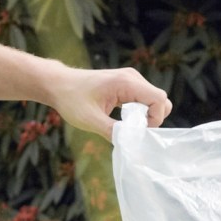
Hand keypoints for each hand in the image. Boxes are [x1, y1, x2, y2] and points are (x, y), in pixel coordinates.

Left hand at [47, 64, 170, 136]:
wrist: (59, 84)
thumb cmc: (71, 99)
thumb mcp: (90, 120)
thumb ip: (112, 131)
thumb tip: (130, 143)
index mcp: (126, 82)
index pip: (159, 99)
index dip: (155, 118)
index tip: (138, 130)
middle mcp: (132, 77)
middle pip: (161, 100)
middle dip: (153, 118)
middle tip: (133, 130)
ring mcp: (131, 79)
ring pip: (153, 100)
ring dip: (146, 116)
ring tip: (125, 125)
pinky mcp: (126, 85)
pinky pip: (144, 99)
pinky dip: (139, 112)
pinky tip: (123, 119)